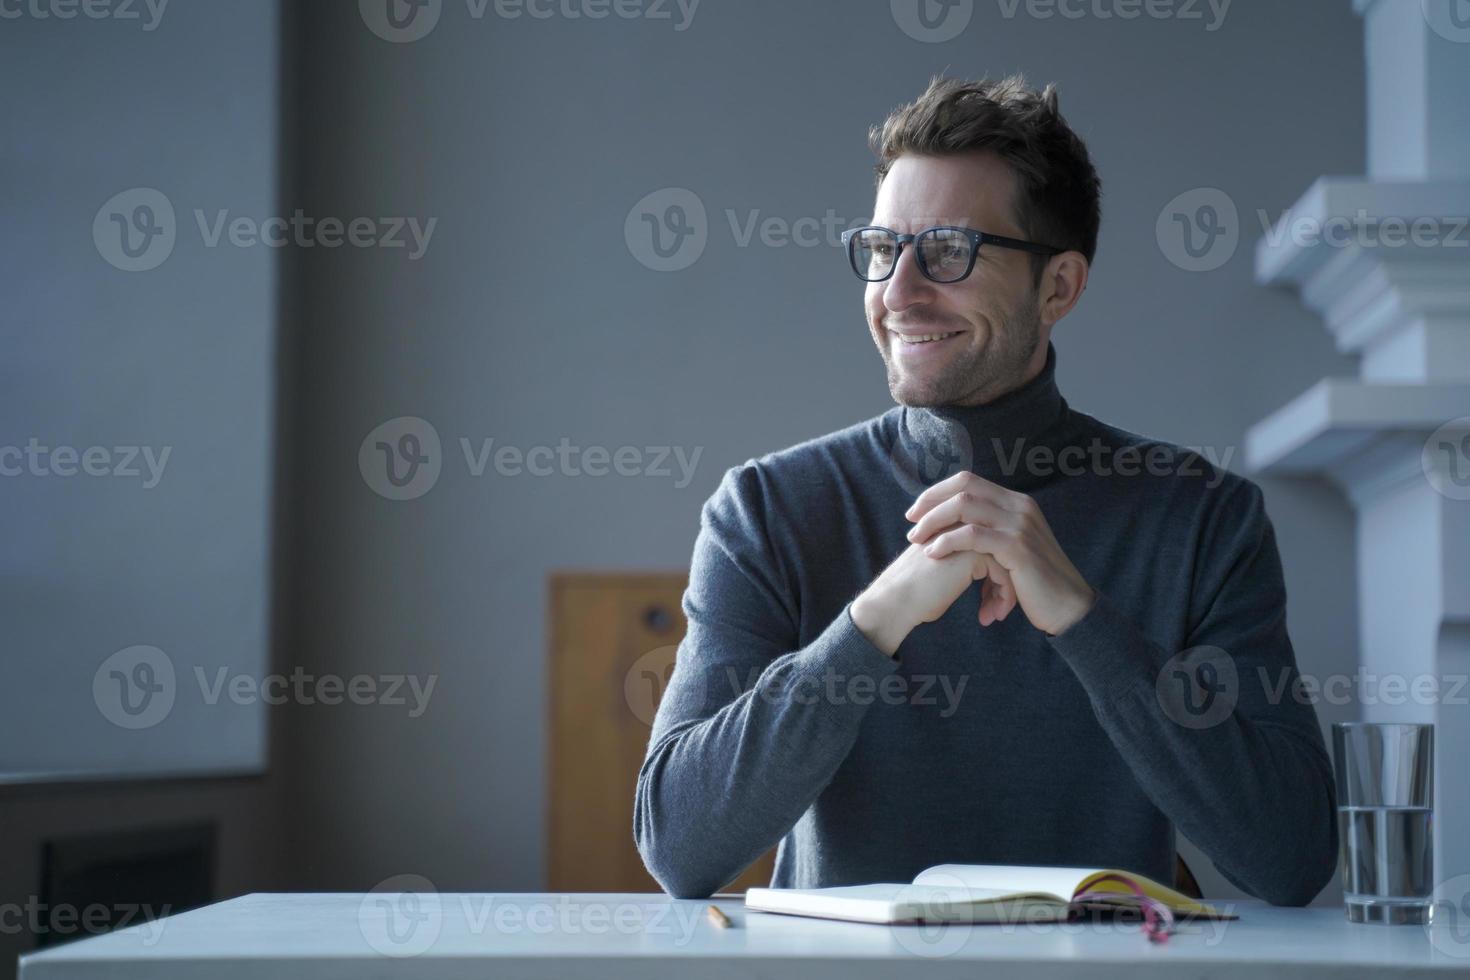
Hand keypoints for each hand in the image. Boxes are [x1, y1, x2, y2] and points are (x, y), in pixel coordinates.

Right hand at [851, 533, 1010, 656]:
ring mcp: (969, 535)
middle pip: (1004, 552)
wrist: (896, 600)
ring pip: (1008, 562)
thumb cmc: (915, 592)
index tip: (990, 599)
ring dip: (1006, 593)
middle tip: (999, 609)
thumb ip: (961, 560)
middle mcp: (964, 524)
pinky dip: (1003, 597)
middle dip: (1005, 583)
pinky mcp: (974, 551)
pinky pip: (1004, 572)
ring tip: (996, 615)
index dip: (996, 574)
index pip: (993, 546)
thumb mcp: (941, 567)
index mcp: (955, 525)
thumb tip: (990, 574)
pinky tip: (990, 617)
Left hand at [904, 470, 1095, 635]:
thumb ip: (990, 534)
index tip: (916, 510)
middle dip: (931, 502)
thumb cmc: (1036, 583)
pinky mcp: (1017, 547)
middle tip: (911, 523)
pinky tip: (933, 554)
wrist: (1067, 607)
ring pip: (965, 506)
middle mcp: (1019, 506)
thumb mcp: (1013, 549)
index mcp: (1016, 503)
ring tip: (917, 540)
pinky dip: (948, 541)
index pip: (969, 480)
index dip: (938, 491)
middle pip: (964, 487)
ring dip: (934, 521)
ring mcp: (1019, 524)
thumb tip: (956, 529)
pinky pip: (973, 535)